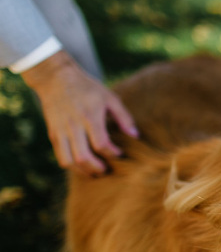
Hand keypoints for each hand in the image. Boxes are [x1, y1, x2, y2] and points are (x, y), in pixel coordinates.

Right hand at [21, 51, 137, 175]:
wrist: (56, 79)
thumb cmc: (87, 88)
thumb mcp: (109, 97)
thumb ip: (124, 117)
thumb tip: (135, 136)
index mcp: (90, 117)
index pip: (101, 144)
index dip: (113, 153)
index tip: (120, 154)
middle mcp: (73, 126)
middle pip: (83, 157)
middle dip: (98, 168)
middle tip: (107, 170)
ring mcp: (61, 131)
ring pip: (69, 161)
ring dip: (83, 171)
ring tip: (94, 172)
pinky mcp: (53, 134)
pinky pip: (60, 156)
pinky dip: (71, 165)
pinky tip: (82, 165)